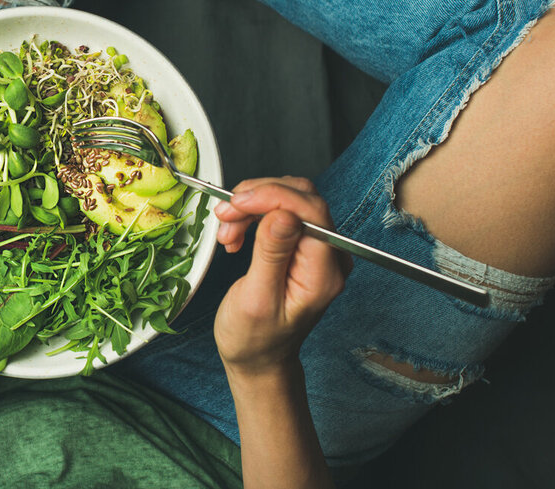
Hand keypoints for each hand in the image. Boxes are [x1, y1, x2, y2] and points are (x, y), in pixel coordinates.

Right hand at [213, 178, 350, 377]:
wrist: (258, 356)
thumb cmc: (255, 338)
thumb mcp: (257, 299)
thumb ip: (272, 255)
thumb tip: (283, 214)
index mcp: (323, 273)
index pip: (311, 211)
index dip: (272, 197)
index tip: (237, 203)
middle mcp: (329, 257)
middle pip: (301, 198)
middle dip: (257, 198)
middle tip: (225, 215)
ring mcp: (317, 249)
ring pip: (289, 200)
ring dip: (251, 206)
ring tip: (227, 230)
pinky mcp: (302, 245)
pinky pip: (281, 212)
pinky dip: (253, 214)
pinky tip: (236, 232)